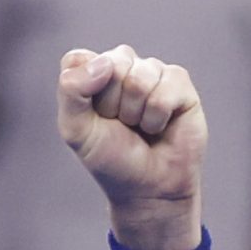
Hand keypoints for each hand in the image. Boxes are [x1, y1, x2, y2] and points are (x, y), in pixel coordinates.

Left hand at [57, 45, 206, 249]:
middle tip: (121, 126)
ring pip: (139, 77)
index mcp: (92, 73)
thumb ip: (71, 90)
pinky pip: (165, 87)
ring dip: (137, 113)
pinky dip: (158, 116)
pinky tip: (160, 127)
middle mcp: (122, 66)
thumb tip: (105, 61)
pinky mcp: (179, 81)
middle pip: (111, 65)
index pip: (78, 60)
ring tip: (141, 128)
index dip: (84, 93)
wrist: (149, 189)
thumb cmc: (112, 159)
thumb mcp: (76, 129)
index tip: (94, 118)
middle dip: (113, 105)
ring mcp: (151, 71)